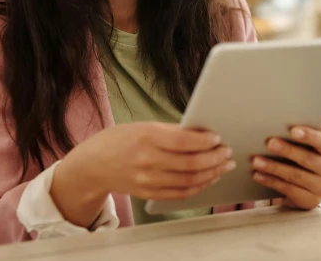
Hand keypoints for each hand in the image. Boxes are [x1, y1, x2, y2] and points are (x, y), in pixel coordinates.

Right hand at [52, 122, 234, 226]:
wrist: (92, 165)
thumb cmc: (120, 140)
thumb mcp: (143, 126)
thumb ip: (171, 131)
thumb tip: (201, 133)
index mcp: (146, 137)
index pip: (184, 141)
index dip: (206, 141)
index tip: (218, 138)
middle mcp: (147, 160)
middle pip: (191, 164)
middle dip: (215, 159)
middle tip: (227, 153)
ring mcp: (147, 180)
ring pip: (189, 181)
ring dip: (212, 174)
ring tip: (224, 166)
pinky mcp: (148, 194)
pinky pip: (180, 194)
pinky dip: (198, 187)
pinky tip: (209, 178)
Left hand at [251, 120, 320, 209]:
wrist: (309, 186)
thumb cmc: (308, 156)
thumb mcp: (312, 144)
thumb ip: (317, 130)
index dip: (309, 136)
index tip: (292, 130)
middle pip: (308, 160)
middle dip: (287, 150)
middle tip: (269, 143)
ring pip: (296, 176)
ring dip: (273, 168)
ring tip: (256, 161)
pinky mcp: (311, 201)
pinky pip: (288, 190)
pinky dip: (271, 181)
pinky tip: (258, 175)